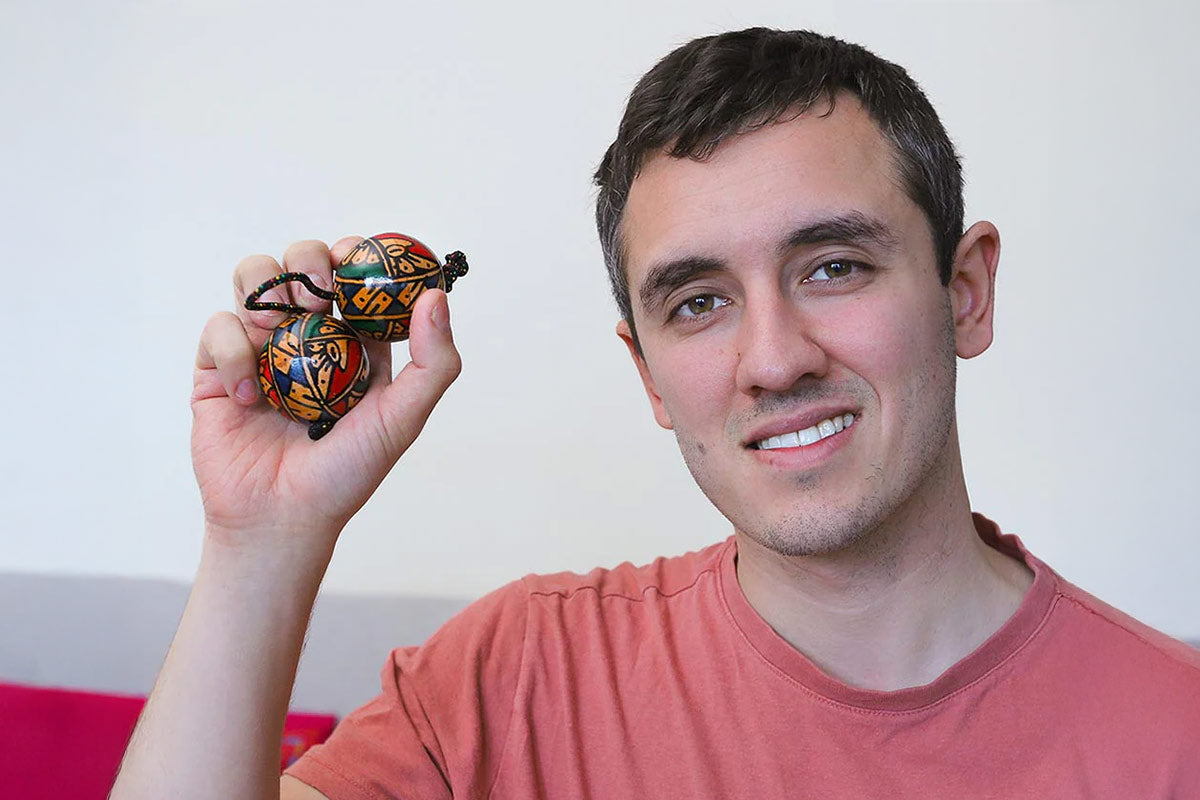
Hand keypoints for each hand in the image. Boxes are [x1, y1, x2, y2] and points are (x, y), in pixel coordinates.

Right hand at [191, 237, 461, 554]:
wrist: (280, 518)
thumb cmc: (347, 473)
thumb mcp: (403, 419)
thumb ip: (433, 363)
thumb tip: (437, 297)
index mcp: (353, 340)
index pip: (355, 276)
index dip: (356, 255)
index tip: (356, 255)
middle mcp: (306, 335)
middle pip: (301, 263)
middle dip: (307, 261)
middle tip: (317, 291)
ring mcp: (260, 346)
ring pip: (254, 278)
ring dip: (264, 290)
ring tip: (276, 331)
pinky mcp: (218, 367)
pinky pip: (219, 327)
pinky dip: (234, 352)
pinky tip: (249, 397)